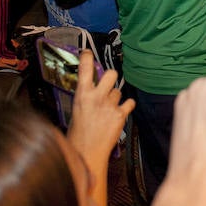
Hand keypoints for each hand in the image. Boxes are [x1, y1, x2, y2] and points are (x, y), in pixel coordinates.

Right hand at [67, 50, 134, 168]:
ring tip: (107, 110)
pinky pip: (129, 103)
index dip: (87, 57)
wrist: (86, 153)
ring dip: (115, 98)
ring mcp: (110, 105)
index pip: (85, 68)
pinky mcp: (120, 114)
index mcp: (82, 94)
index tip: (88, 52)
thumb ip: (85, 97)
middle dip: (111, 76)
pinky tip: (120, 112)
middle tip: (108, 83)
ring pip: (118, 91)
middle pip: (111, 73)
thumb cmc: (78, 135)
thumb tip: (92, 89)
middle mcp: (97, 96)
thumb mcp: (76, 110)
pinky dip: (126, 107)